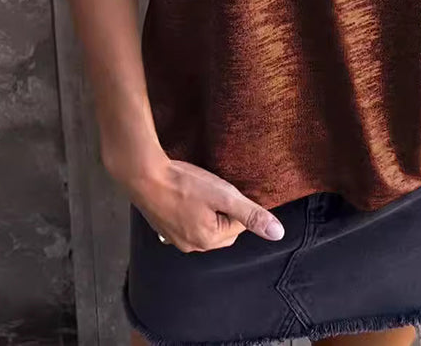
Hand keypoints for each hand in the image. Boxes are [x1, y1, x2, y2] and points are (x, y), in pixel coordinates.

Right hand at [114, 152, 285, 251]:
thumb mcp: (224, 195)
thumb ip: (251, 214)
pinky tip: (185, 194)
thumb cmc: (183, 184)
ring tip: (201, 189)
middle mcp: (191, 246)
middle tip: (215, 188)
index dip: (237, 204)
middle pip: (222, 228)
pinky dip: (190, 210)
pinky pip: (186, 221)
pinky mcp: (162, 226)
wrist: (143, 174)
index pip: (239, 226)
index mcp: (208, 241)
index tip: (228, 188)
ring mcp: (173, 238)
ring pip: (204, 225)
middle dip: (224, 209)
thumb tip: (277, 233)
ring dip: (207, 210)